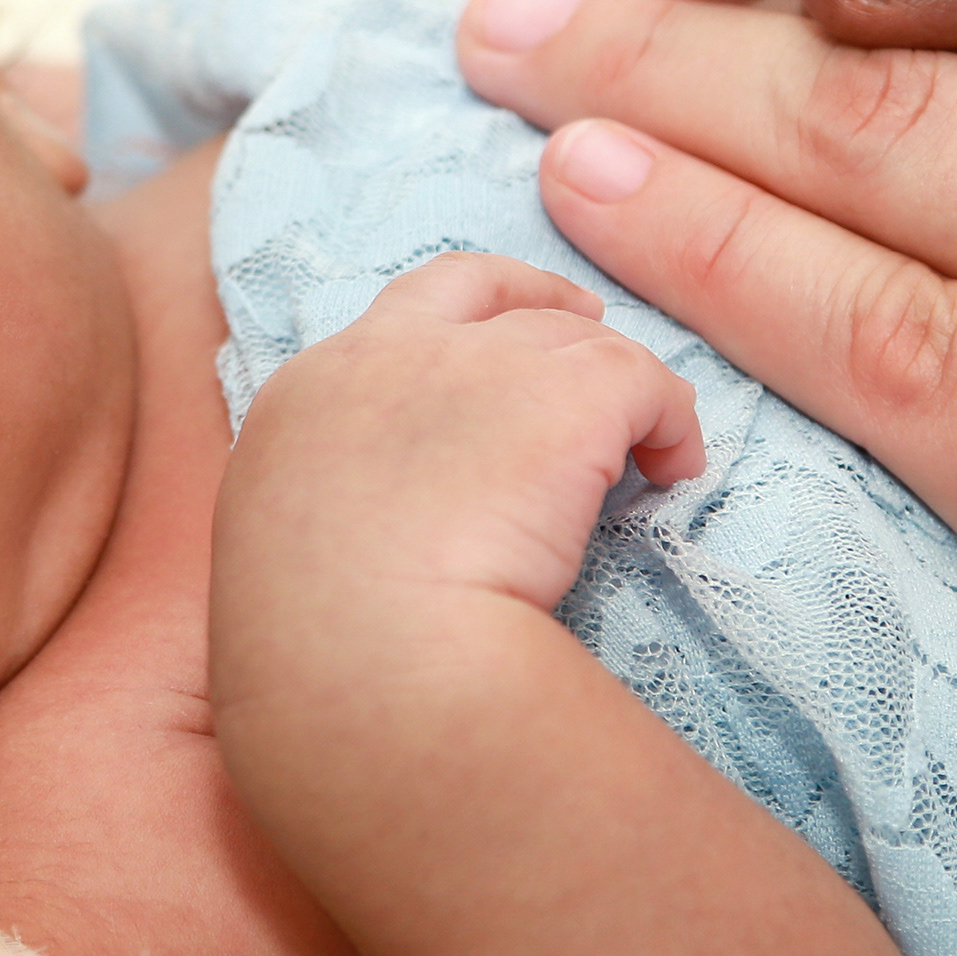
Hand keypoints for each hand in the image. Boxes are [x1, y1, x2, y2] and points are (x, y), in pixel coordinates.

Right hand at [218, 252, 702, 632]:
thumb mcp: (282, 568)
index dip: (452, 322)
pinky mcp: (562, 402)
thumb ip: (327, 523)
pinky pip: (645, 384)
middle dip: (535, 297)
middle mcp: (385, 359)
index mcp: (306, 402)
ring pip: (570, 340)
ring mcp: (476, 370)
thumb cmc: (314, 660)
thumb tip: (375, 537)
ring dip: (613, 386)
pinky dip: (669, 421)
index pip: (385, 324)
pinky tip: (674, 474)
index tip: (484, 344)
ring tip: (649, 452)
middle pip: (477, 290)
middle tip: (588, 322)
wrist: (359, 665)